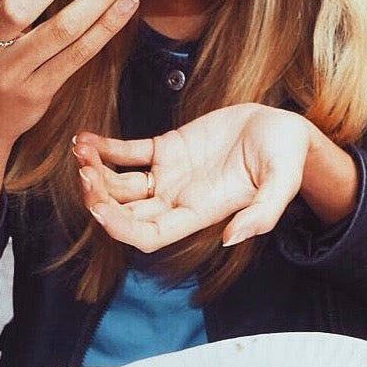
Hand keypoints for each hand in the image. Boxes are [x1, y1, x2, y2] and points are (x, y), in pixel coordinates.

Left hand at [74, 103, 311, 252]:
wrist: (283, 129)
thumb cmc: (286, 157)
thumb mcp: (282, 183)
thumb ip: (263, 214)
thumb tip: (232, 238)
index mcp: (200, 213)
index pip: (149, 235)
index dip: (120, 228)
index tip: (98, 209)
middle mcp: (178, 198)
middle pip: (125, 212)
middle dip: (99, 197)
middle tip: (83, 173)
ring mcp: (170, 173)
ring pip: (120, 183)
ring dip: (96, 171)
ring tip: (80, 151)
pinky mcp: (168, 147)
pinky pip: (128, 152)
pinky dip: (105, 147)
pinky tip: (85, 139)